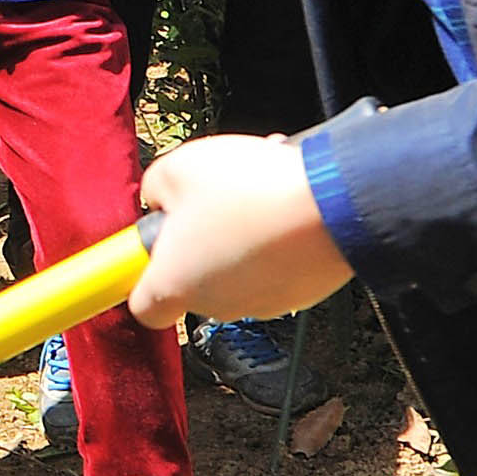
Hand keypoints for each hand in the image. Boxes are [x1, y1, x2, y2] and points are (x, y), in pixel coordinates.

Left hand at [133, 134, 350, 328]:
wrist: (333, 202)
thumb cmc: (251, 189)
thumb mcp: (178, 168)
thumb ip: (154, 188)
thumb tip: (159, 198)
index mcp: (175, 285)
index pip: (144, 308)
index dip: (143, 280)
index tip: (151, 252)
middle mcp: (217, 306)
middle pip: (194, 280)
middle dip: (198, 243)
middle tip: (210, 204)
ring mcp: (263, 303)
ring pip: (237, 270)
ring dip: (238, 238)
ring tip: (254, 197)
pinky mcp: (302, 294)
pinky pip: (277, 268)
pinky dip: (276, 243)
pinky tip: (284, 209)